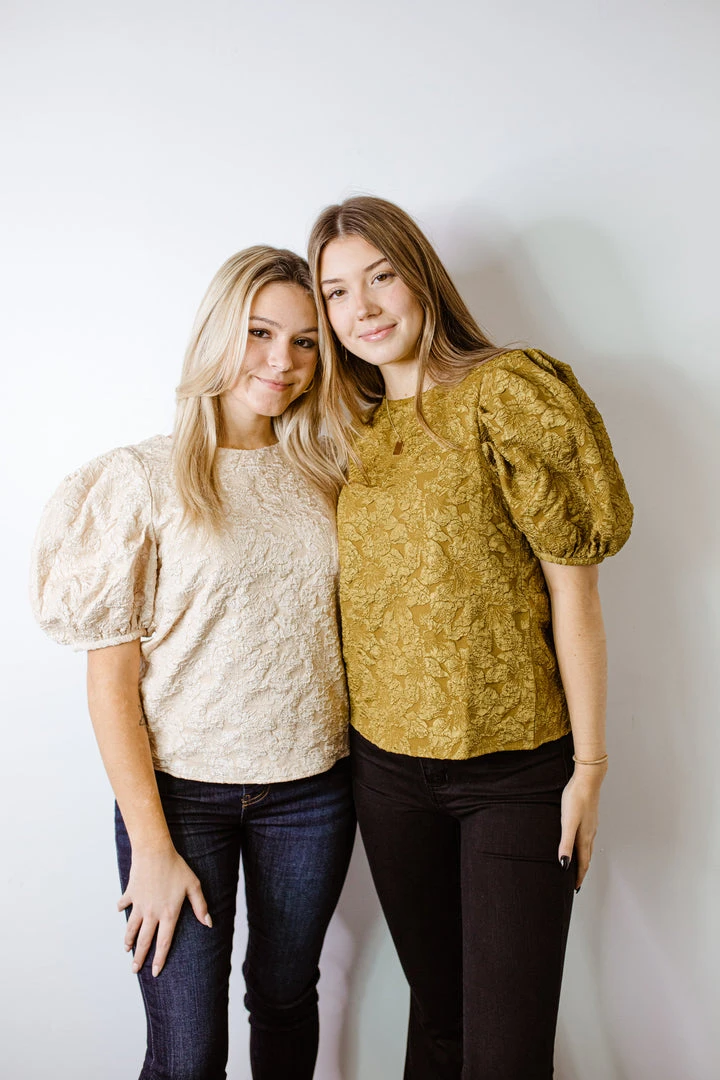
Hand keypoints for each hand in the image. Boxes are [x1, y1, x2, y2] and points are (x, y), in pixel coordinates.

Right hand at [118, 846, 211, 976]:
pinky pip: (124, 904)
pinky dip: (121, 908)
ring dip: (128, 940)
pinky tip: (120, 911)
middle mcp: (152, 913)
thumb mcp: (193, 885)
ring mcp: (139, 904)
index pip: (164, 942)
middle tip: (134, 970)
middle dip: (139, 957)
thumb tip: (208, 923)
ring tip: (127, 949)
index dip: (159, 959)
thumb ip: (200, 906)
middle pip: (145, 940)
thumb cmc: (177, 867)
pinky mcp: (131, 893)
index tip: (155, 972)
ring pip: (132, 928)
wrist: (154, 851)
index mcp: (168, 913)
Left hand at [558, 763, 606, 889]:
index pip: (583, 863)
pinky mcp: (589, 816)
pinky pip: (587, 837)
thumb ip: (566, 843)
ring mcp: (591, 825)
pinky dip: (583, 845)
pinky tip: (579, 840)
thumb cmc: (576, 799)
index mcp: (584, 837)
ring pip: (588, 847)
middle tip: (576, 882)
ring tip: (578, 865)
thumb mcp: (567, 822)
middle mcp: (590, 833)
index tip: (575, 888)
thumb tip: (564, 864)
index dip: (579, 877)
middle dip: (582, 871)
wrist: (588, 780)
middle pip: (587, 857)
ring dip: (583, 858)